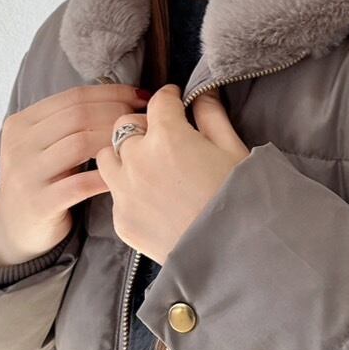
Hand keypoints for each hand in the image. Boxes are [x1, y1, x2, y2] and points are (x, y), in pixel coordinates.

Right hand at [0, 84, 149, 265]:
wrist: (15, 228)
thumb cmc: (44, 181)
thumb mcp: (45, 146)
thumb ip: (71, 124)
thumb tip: (125, 98)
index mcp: (21, 123)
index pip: (74, 96)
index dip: (113, 93)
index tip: (142, 97)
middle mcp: (18, 144)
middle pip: (78, 116)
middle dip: (118, 114)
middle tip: (143, 121)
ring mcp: (26, 174)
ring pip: (80, 143)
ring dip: (114, 141)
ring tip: (136, 146)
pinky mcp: (38, 204)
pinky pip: (80, 184)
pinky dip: (106, 176)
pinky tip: (124, 174)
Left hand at [95, 84, 250, 264]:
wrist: (234, 254)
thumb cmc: (241, 199)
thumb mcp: (234, 150)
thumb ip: (213, 116)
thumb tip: (203, 94)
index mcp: (167, 135)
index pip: (159, 101)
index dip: (170, 98)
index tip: (175, 102)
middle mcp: (137, 159)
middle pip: (124, 126)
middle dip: (142, 126)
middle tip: (162, 137)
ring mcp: (125, 191)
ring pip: (106, 158)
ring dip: (123, 156)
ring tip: (146, 167)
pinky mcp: (121, 220)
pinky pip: (115, 195)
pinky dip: (129, 191)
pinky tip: (153, 201)